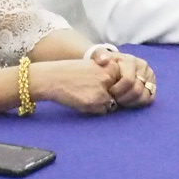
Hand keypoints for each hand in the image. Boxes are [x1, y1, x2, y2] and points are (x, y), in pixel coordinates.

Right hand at [29, 56, 152, 113]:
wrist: (53, 78)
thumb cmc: (72, 73)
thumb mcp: (94, 67)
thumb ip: (109, 76)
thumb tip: (123, 93)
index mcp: (110, 67)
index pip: (124, 83)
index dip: (114, 87)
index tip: (102, 85)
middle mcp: (109, 78)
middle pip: (120, 95)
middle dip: (110, 97)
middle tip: (91, 90)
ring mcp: (102, 91)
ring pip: (112, 105)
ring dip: (102, 104)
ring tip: (86, 94)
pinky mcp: (94, 102)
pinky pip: (102, 111)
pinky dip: (95, 109)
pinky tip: (82, 100)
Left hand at [97, 52, 158, 109]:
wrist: (116, 63)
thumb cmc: (107, 62)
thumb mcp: (100, 56)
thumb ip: (99, 55)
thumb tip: (103, 59)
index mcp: (130, 60)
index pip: (128, 80)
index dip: (118, 91)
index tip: (109, 92)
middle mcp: (143, 66)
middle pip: (137, 90)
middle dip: (124, 98)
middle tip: (114, 99)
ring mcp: (149, 75)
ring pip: (145, 95)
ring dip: (131, 102)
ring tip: (121, 101)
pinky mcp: (153, 83)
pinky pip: (150, 98)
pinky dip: (139, 102)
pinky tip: (129, 101)